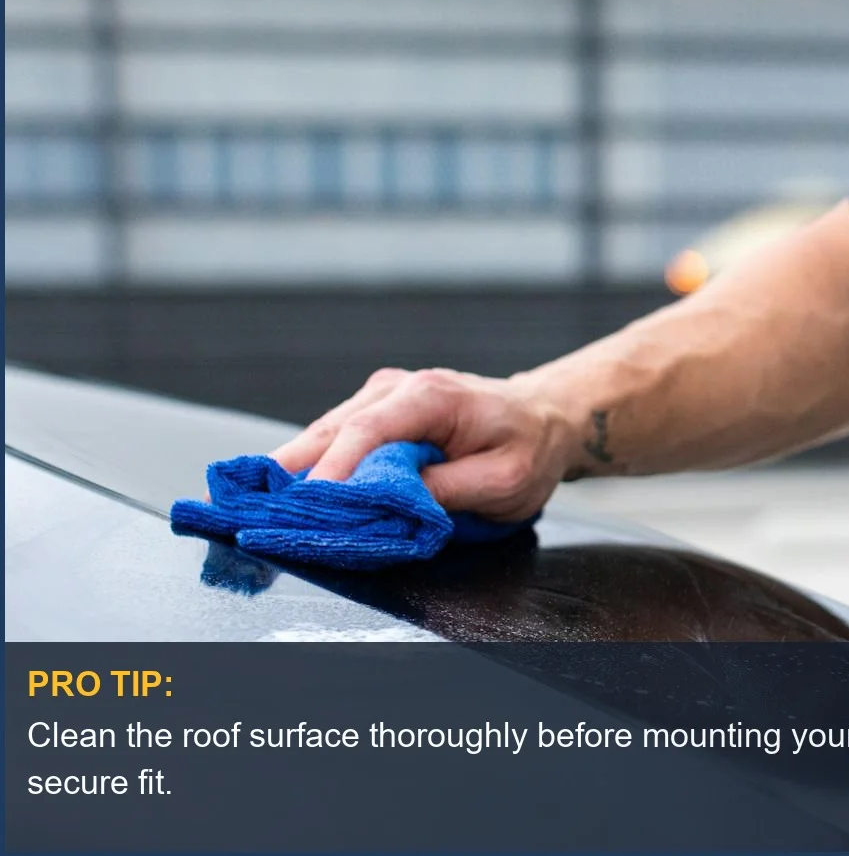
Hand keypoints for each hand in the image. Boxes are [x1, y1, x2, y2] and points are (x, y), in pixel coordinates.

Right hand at [269, 367, 578, 520]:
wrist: (542, 417)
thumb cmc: (528, 446)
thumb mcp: (504, 480)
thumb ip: (448, 490)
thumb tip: (391, 503)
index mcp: (431, 397)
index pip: (367, 431)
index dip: (332, 471)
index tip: (306, 505)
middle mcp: (397, 387)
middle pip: (330, 431)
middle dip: (292, 473)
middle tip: (254, 512)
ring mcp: (381, 396)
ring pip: (323, 434)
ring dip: (293, 471)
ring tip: (257, 507)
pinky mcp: (374, 411)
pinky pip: (334, 439)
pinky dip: (311, 465)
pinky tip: (288, 492)